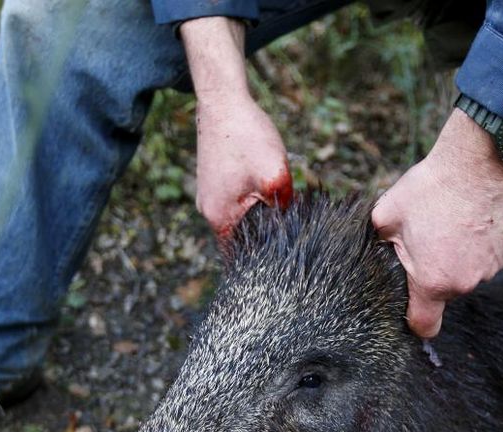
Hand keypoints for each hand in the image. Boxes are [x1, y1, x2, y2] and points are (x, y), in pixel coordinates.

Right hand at [181, 17, 291, 240]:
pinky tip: (264, 181)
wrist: (223, 102)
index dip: (264, 258)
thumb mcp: (276, 176)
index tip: (283, 257)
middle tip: (289, 224)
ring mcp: (208, 196)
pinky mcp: (213, 182)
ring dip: (260, 211)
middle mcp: (208, 211)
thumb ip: (284, 208)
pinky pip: (235, 200)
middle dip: (265, 233)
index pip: (240, 255)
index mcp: (219, 217)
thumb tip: (294, 228)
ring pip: (240, 216)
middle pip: (241, 236)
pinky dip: (252, 197)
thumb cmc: (247, 137)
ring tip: (278, 198)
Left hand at [372, 108, 502, 337]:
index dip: (413, 321)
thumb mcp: (386, 214)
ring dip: (454, 260)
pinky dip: (473, 248)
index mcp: (432, 281)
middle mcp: (464, 283)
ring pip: (463, 276)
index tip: (408, 306)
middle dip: (430, 275)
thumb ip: (375, 243)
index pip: (424, 326)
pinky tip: (466, 221)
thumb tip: (367, 252)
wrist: (479, 161)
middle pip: (442, 295)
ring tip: (446, 226)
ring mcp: (488, 270)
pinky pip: (482, 261)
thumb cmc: (431, 187)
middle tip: (423, 242)